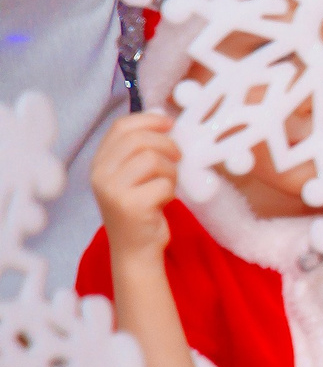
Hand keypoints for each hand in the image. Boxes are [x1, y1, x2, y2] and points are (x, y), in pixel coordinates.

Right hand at [91, 113, 179, 259]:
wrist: (135, 249)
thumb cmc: (142, 207)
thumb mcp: (134, 175)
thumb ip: (140, 150)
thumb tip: (165, 118)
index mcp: (100, 163)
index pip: (121, 127)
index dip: (149, 120)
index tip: (170, 124)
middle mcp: (100, 174)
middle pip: (139, 140)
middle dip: (167, 145)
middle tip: (178, 158)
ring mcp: (112, 190)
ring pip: (153, 159)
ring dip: (170, 171)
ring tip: (166, 185)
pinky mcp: (130, 206)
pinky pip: (163, 184)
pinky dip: (171, 191)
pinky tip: (163, 202)